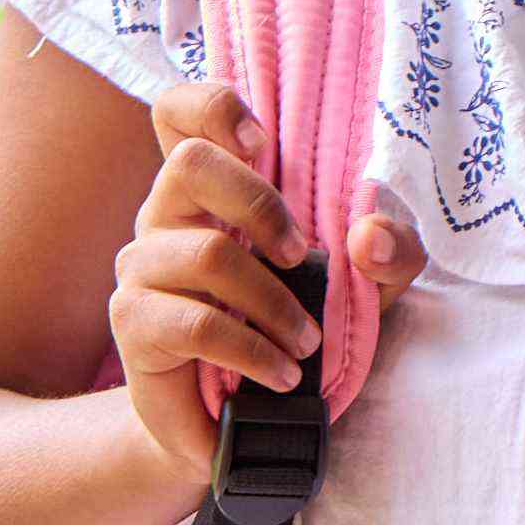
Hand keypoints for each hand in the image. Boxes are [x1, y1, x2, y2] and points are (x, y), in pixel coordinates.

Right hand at [109, 77, 424, 475]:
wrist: (244, 418)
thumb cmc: (301, 326)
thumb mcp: (372, 287)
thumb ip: (391, 253)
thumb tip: (370, 234)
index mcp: (215, 186)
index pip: (180, 113)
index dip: (211, 105)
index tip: (263, 139)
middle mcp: (168, 214)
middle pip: (190, 162)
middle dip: (260, 203)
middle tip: (301, 254)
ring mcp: (143, 266)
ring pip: (205, 253)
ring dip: (273, 301)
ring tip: (309, 343)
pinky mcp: (134, 322)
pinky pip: (195, 322)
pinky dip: (253, 349)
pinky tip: (283, 373)